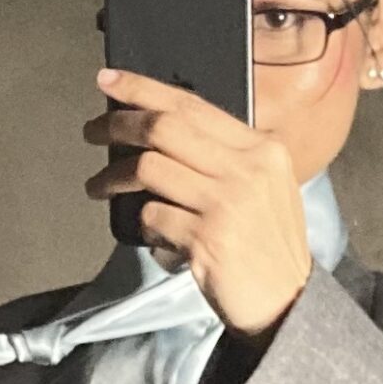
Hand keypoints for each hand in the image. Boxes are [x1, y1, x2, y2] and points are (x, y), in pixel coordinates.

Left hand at [81, 65, 312, 340]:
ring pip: (149, 169)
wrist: (288, 303)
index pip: (193, 105)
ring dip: (114, 177)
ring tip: (99, 186)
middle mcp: (247, 169)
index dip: (144, 89)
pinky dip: (142, 223)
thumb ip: (227, 158)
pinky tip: (149, 232)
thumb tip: (163, 132)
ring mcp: (226, 204)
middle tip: (94, 131)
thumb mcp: (266, 187)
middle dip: (119, 123)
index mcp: (262, 149)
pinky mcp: (207, 239)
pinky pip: (152, 216)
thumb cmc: (268, 249)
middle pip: (165, 128)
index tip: (110, 80)